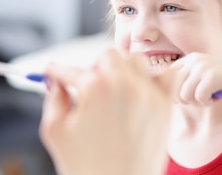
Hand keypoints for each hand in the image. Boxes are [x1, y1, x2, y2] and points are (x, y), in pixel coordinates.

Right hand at [38, 49, 176, 174]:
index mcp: (95, 87)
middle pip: (107, 57)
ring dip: (124, 69)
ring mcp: (149, 94)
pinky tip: (143, 90)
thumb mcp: (55, 131)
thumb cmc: (85, 167)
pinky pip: (169, 74)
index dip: (57, 71)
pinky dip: (157, 76)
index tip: (52, 72)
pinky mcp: (165, 106)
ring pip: (137, 61)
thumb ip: (52, 98)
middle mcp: (124, 85)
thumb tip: (55, 80)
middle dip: (94, 68)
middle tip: (87, 87)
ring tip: (115, 90)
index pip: (71, 70)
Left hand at [170, 52, 221, 105]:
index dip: (173, 90)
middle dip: (184, 98)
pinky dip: (207, 102)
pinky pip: (199, 97)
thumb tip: (166, 95)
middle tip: (199, 99)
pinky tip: (216, 97)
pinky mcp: (212, 76)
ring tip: (208, 97)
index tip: (186, 97)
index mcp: (190, 58)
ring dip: (196, 102)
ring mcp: (203, 67)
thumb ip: (187, 81)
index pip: (167, 76)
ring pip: (184, 94)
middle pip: (173, 87)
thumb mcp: (203, 77)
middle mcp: (194, 60)